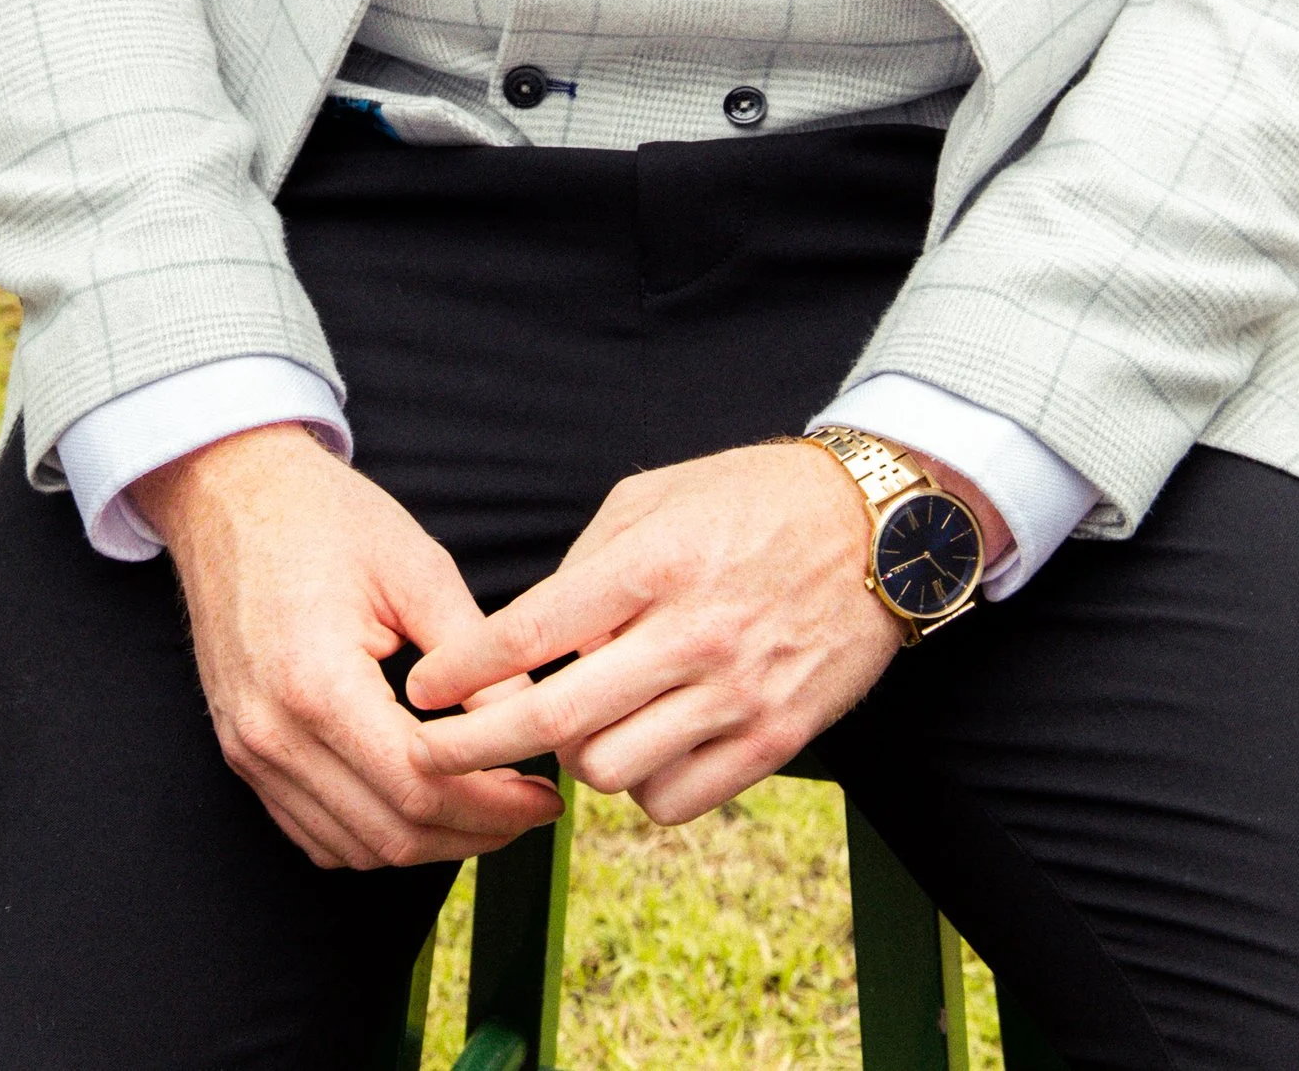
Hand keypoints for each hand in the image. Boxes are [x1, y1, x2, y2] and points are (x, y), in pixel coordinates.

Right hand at [134, 422, 562, 872]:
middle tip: (529, 810)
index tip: (544, 796)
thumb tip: (531, 718)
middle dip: (472, 833)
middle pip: (389, 834)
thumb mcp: (417, 567)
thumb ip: (475, 655)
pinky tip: (422, 805)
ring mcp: (250, 751)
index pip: (418, 786)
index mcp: (317, 683)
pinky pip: (314, 833)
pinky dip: (374, 836)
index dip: (492, 804)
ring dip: (427, 844)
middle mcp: (273, 734)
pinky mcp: (243, 752)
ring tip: (487, 808)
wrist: (232, 494)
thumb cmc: (324, 517)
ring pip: (352, 848)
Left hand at [405, 438, 1001, 828]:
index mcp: (655, 563)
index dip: (463, 671)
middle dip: (476, 745)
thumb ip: (588, 564)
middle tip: (435, 753)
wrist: (880, 529)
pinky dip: (642, 787)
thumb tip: (528, 638)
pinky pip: (673, 801)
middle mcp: (693, 633)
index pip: (533, 632)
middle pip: (556, 720)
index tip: (419, 693)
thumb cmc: (753, 502)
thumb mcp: (657, 496)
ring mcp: (737, 694)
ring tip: (584, 724)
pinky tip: (645, 747)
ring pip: (610, 771)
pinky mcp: (776, 740)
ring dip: (576, 759)